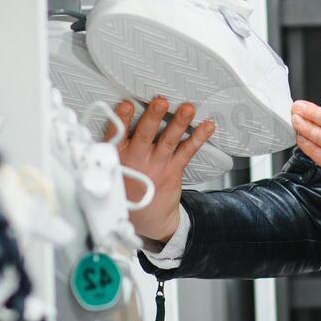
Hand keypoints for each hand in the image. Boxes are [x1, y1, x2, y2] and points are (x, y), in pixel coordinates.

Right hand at [106, 97, 215, 243]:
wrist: (148, 218)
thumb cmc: (129, 186)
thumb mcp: (113, 168)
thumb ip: (115, 146)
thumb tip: (121, 113)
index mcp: (118, 156)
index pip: (116, 135)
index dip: (121, 119)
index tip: (126, 105)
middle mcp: (137, 160)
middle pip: (144, 135)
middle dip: (153, 117)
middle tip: (160, 102)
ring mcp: (157, 165)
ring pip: (168, 141)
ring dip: (179, 123)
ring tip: (187, 109)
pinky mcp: (174, 170)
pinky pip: (187, 151)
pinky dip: (198, 137)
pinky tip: (207, 126)